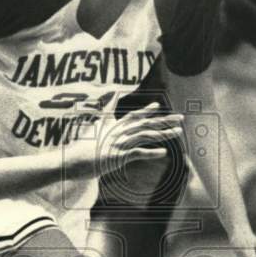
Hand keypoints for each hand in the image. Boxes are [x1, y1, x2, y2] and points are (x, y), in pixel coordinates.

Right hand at [67, 103, 183, 175]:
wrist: (74, 160)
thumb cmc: (84, 146)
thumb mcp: (95, 125)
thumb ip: (106, 111)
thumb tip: (111, 96)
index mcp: (115, 126)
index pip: (134, 116)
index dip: (146, 111)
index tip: (158, 107)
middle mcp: (119, 132)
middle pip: (146, 123)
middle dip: (165, 120)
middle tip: (181, 118)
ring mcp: (119, 143)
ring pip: (145, 135)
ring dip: (163, 134)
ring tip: (177, 133)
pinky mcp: (118, 156)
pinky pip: (138, 153)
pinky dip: (151, 153)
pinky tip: (164, 153)